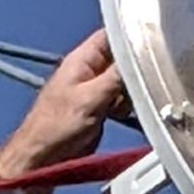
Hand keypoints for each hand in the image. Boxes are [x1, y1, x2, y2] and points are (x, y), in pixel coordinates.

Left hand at [0, 29, 126, 193]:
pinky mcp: (101, 106)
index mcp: (81, 59)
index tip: (150, 49)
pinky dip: (125, 106)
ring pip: (126, 81)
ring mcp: (96, 88)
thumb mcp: (90, 98)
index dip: (131, 38)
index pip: (111, 35)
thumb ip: (116, 76)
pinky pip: (122, 99)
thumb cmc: (53, 127)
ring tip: (117, 107)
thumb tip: (139, 57)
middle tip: (128, 89)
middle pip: (124, 59)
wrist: (44, 157)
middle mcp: (89, 70)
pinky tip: (118, 115)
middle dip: (133, 74)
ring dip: (129, 94)